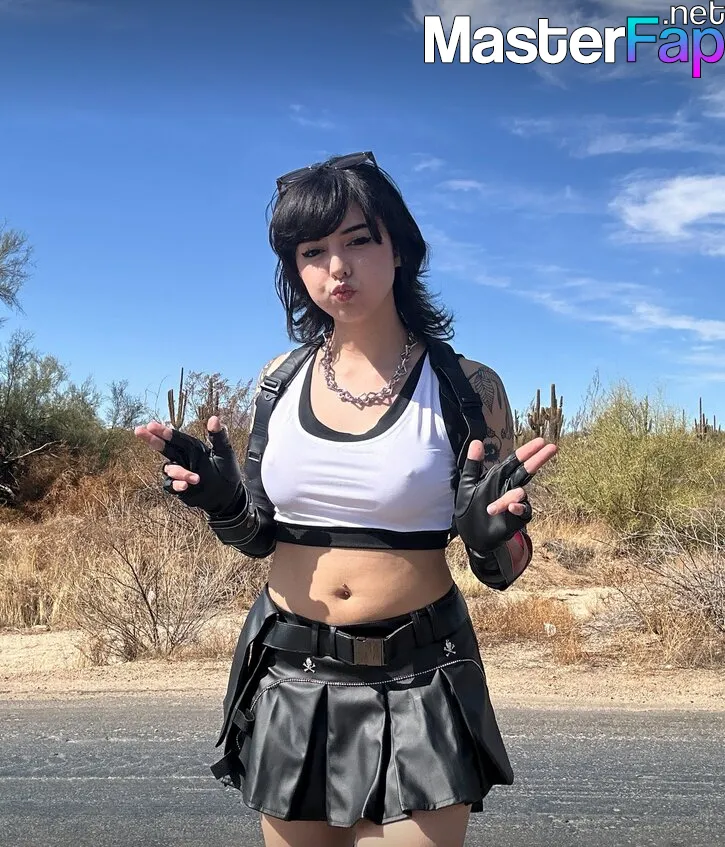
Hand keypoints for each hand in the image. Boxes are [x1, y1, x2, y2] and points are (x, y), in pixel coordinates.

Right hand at [133, 416, 244, 514]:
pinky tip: (185, 486)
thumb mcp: (225, 452)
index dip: (164, 431)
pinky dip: (176, 484)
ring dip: (179, 472)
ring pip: (169, 468)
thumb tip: (214, 418)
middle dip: (152, 439)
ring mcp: (180, 474)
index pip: (176, 438)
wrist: (229, 495)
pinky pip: (170, 485)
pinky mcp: (180, 488)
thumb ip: (218, 436)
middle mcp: (184, 459)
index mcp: (193, 448)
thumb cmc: (227, 471)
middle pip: (164, 448)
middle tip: (138, 430)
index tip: (151, 425)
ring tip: (196, 479)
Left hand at [454, 436, 556, 551]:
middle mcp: (508, 488)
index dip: (527, 451)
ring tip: (492, 508)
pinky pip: (523, 511)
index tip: (541, 441)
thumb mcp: (466, 485)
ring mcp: (514, 503)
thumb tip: (477, 441)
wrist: (471, 537)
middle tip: (552, 448)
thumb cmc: (469, 509)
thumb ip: (472, 464)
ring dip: (511, 496)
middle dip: (538, 460)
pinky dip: (518, 508)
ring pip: (520, 493)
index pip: (515, 461)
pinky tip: (512, 507)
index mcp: (497, 478)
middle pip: (526, 471)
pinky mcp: (516, 518)